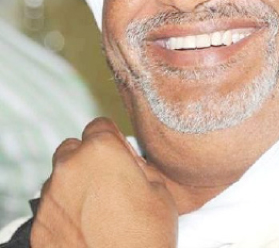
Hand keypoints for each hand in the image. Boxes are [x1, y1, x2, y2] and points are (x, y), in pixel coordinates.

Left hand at [31, 118, 177, 247]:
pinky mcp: (39, 226)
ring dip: (74, 185)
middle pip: (73, 148)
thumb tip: (126, 159)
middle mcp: (69, 167)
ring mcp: (50, 197)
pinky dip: (65, 212)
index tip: (119, 155)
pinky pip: (52, 208)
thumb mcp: (159, 188)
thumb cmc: (148, 233)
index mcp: (101, 150)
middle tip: (107, 181)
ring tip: (97, 209)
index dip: (112, 139)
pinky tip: (85, 228)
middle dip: (87, 159)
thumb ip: (137, 164)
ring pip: (60, 178)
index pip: (99, 125)